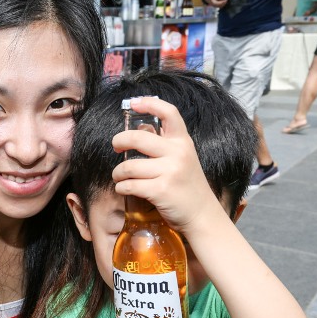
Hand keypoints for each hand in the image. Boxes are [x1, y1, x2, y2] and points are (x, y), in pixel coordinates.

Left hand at [111, 96, 220, 236]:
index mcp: (183, 142)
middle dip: (119, 141)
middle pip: (137, 138)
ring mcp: (170, 171)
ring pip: (129, 166)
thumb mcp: (183, 159)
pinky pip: (129, 185)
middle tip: (115, 146)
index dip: (150, 104)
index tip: (133, 103)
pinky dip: (121, 187)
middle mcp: (177, 153)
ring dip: (118, 172)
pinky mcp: (160, 190)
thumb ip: (165, 145)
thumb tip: (138, 130)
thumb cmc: (187, 186)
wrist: (201, 214)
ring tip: (119, 176)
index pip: (169, 113)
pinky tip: (123, 188)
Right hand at [203, 0, 227, 7]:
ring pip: (217, 6)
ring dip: (223, 4)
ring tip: (226, 0)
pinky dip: (222, 5)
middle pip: (216, 3)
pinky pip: (218, 7)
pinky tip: (225, 2)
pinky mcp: (213, 5)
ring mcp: (212, 3)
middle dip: (222, 2)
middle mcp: (211, 0)